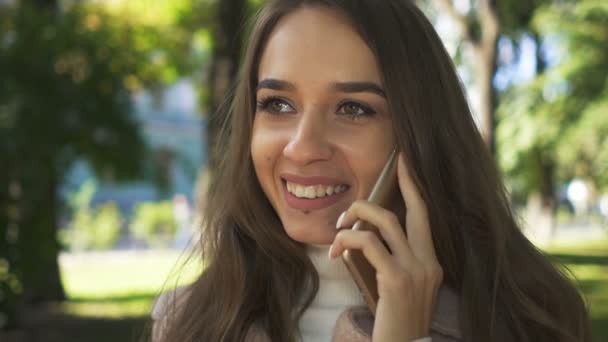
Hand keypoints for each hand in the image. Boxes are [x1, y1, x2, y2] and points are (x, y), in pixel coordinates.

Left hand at [329, 152, 442, 340]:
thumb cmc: (397, 320)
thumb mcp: (402, 287)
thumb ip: (395, 262)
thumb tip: (366, 237)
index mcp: (432, 263)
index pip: (426, 217)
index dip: (416, 188)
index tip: (406, 165)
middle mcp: (428, 263)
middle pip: (415, 209)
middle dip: (400, 183)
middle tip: (390, 166)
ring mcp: (415, 271)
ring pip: (386, 222)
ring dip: (358, 216)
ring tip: (339, 227)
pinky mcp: (396, 280)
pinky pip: (369, 244)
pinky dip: (349, 240)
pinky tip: (337, 249)